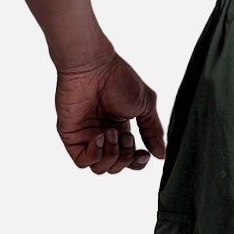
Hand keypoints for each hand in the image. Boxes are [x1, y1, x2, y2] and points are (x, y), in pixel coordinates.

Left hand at [54, 51, 165, 173]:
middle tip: (126, 136)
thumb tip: (161, 155)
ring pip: (99, 168)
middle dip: (126, 157)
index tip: (145, 153)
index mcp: (120, 129)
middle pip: (116, 166)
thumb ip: (153, 131)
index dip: (137, 163)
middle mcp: (103, 135)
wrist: (94, 65)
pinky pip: (82, 161)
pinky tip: (100, 137)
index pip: (129, 159)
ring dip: (111, 155)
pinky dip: (95, 155)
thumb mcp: (145, 106)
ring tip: (112, 133)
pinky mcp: (71, 136)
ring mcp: (86, 136)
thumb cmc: (118, 78)